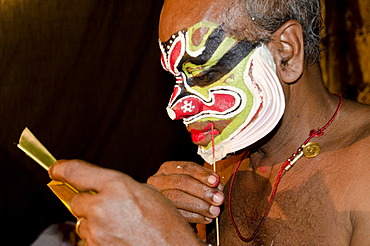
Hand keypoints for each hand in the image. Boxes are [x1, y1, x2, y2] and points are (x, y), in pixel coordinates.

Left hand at [49, 159, 203, 245]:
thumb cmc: (166, 225)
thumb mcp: (146, 193)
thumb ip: (119, 187)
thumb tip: (101, 188)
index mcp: (117, 186)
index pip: (76, 171)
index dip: (62, 169)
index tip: (56, 169)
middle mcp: (102, 207)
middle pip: (76, 201)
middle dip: (87, 203)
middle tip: (108, 208)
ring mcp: (96, 232)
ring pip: (82, 223)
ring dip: (95, 223)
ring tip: (120, 226)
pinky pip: (89, 240)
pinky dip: (99, 238)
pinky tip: (118, 237)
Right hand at [147, 161, 223, 223]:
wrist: (170, 213)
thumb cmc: (186, 193)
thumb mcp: (193, 182)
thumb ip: (206, 182)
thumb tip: (217, 185)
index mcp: (168, 168)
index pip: (186, 167)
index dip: (202, 174)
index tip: (216, 181)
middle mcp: (158, 180)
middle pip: (181, 182)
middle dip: (202, 191)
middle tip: (219, 199)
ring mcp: (157, 196)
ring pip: (177, 198)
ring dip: (200, 205)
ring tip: (215, 211)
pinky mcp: (159, 212)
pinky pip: (177, 214)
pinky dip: (195, 217)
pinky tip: (206, 218)